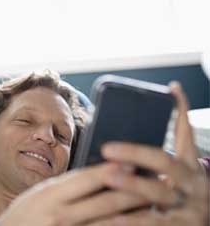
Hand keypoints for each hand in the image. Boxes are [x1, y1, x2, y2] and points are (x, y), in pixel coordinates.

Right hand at [0, 163, 147, 225]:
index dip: (110, 170)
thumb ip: (65, 186)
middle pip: (103, 203)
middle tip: (156, 181)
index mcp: (49, 195)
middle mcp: (59, 215)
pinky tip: (131, 223)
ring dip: (132, 214)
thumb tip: (99, 174)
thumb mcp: (38, 194)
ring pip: (107, 224)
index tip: (132, 160)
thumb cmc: (24, 215)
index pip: (84, 180)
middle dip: (132, 192)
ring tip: (151, 204)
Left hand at [97, 82, 208, 224]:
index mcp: (190, 166)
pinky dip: (133, 220)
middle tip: (107, 148)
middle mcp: (194, 183)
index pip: (186, 133)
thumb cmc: (175, 198)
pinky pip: (155, 223)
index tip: (171, 89)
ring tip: (108, 176)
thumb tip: (116, 139)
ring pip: (159, 191)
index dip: (181, 110)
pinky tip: (113, 217)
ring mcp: (191, 207)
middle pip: (165, 161)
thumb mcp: (173, 178)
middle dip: (135, 152)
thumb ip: (151, 162)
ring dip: (132, 183)